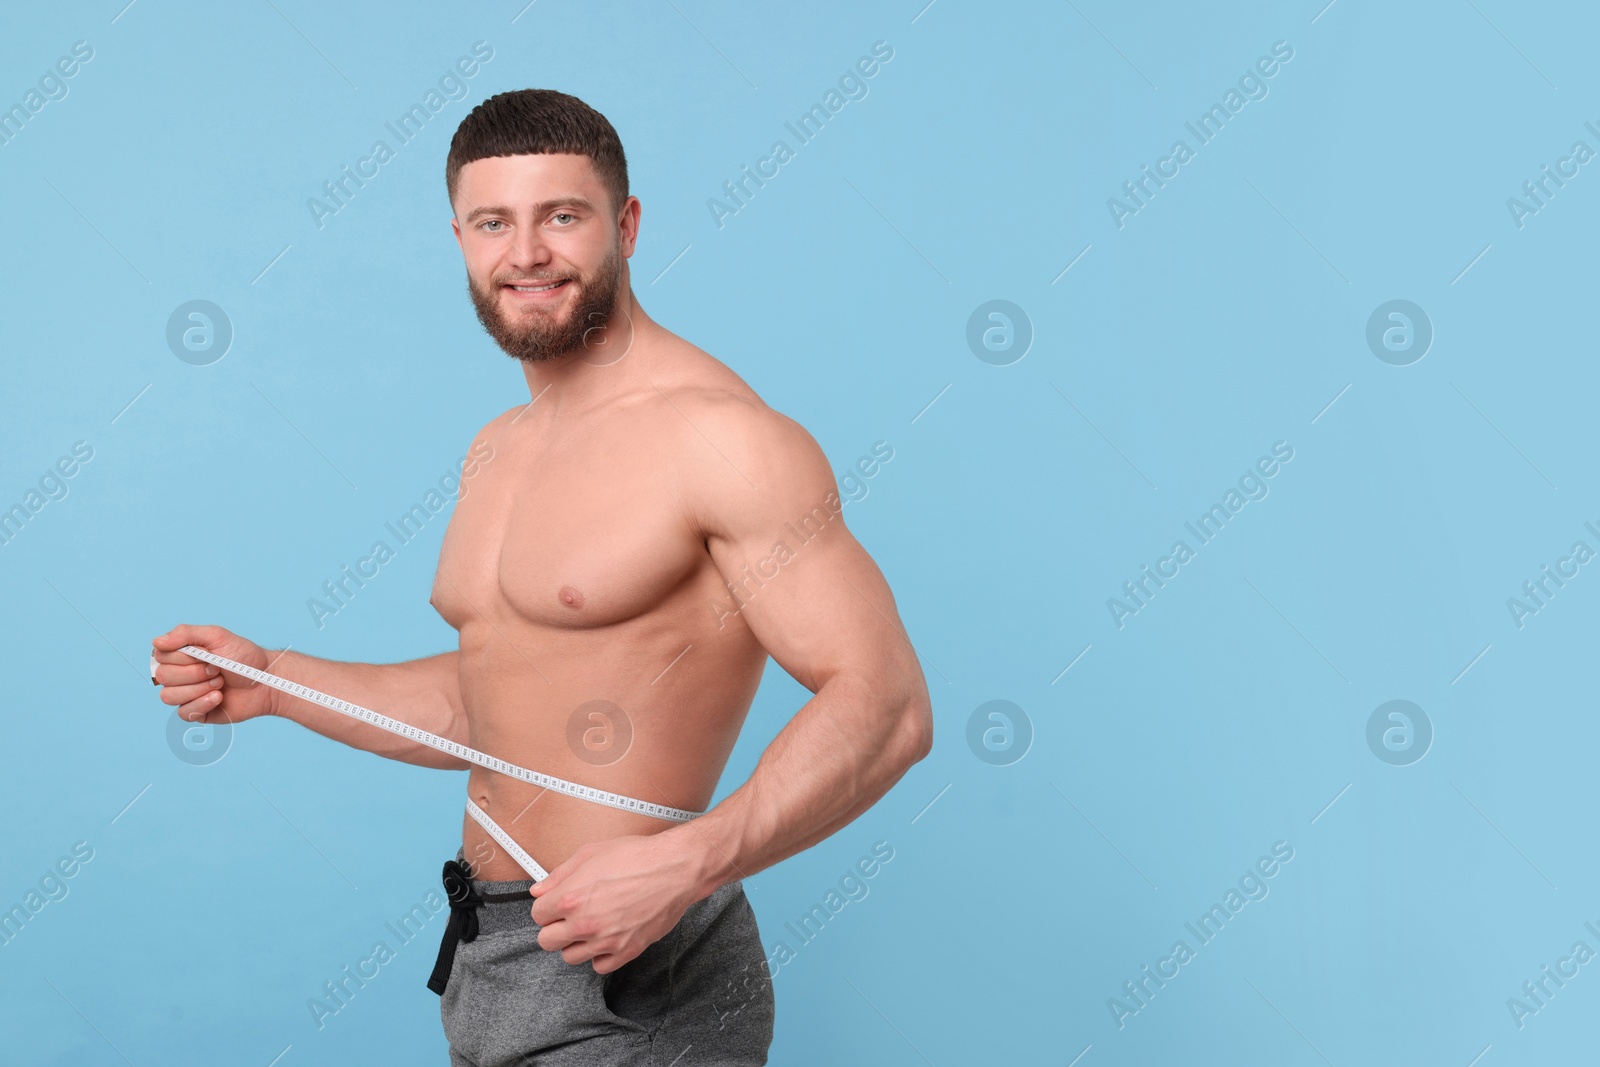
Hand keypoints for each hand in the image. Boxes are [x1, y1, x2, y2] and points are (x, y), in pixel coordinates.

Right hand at [151, 623, 277, 724]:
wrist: (265, 681)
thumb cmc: (243, 656)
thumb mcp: (217, 636)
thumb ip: (186, 634)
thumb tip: (156, 641)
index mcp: (180, 654)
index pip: (161, 656)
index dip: (184, 657)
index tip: (207, 654)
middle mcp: (178, 674)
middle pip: (164, 677)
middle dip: (195, 673)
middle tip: (217, 670)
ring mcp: (185, 694)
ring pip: (168, 696)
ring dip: (199, 689)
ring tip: (220, 683)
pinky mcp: (195, 712)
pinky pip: (183, 713)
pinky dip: (202, 704)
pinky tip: (219, 698)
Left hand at [529, 832, 705, 972]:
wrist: (674, 869)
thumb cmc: (638, 857)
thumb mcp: (591, 853)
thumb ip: (560, 874)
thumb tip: (539, 890)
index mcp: (571, 898)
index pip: (537, 915)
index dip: (546, 907)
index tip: (554, 905)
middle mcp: (584, 924)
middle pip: (547, 941)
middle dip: (554, 927)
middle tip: (567, 917)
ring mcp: (605, 941)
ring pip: (570, 957)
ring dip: (575, 943)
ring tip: (588, 927)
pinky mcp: (626, 951)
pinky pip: (599, 967)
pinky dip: (599, 956)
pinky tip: (605, 938)